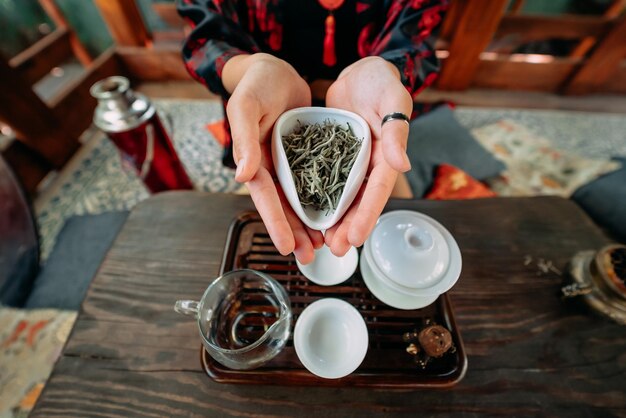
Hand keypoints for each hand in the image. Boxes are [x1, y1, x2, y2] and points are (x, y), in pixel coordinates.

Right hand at [224, 53, 323, 262]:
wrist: (274, 70)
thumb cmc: (256, 85)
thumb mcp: (246, 107)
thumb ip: (244, 139)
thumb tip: (241, 176)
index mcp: (254, 160)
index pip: (266, 197)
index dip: (275, 222)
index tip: (285, 247)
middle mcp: (271, 167)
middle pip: (284, 206)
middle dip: (295, 233)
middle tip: (310, 257)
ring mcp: (288, 163)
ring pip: (300, 199)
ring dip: (309, 223)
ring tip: (324, 246)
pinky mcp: (305, 156)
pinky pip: (314, 181)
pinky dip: (323, 198)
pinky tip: (335, 214)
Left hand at [325, 56, 412, 254]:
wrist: (359, 73)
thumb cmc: (381, 82)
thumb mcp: (391, 101)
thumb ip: (395, 132)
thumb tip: (401, 164)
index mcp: (385, 156)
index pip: (377, 191)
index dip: (366, 216)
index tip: (356, 238)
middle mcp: (368, 164)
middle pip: (358, 202)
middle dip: (348, 227)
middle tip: (335, 249)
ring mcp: (349, 163)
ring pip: (340, 197)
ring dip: (333, 220)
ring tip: (321, 242)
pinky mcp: (331, 156)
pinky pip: (323, 180)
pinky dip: (316, 198)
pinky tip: (305, 215)